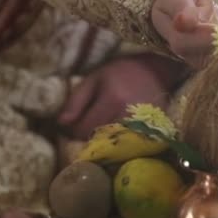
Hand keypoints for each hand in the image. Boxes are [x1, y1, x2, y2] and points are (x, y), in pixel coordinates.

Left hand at [58, 55, 183, 138]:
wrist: (156, 71)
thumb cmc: (121, 73)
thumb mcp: (95, 78)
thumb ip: (76, 99)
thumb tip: (61, 123)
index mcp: (113, 98)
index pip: (84, 128)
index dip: (74, 130)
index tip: (74, 125)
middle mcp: (129, 114)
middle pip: (98, 139)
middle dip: (88, 137)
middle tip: (88, 129)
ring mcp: (143, 125)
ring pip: (113, 146)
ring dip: (104, 141)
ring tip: (103, 131)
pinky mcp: (153, 131)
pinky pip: (129, 146)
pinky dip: (120, 143)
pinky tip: (117, 135)